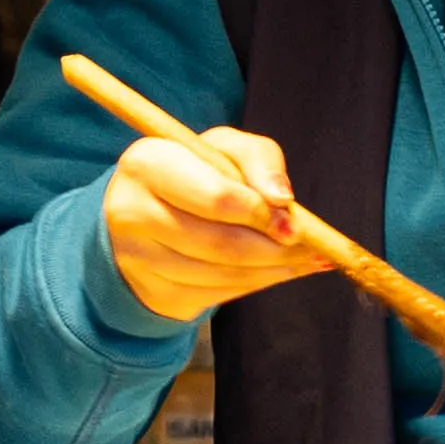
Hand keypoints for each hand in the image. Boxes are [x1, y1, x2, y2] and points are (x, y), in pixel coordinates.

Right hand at [104, 124, 313, 322]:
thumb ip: (258, 159)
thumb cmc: (194, 172)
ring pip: (221, 275)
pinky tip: (274, 271)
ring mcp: (136, 259)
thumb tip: (282, 198)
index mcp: (147, 163)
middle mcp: (131, 212)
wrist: (143, 210)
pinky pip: (215, 295)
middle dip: (276, 250)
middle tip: (313, 249)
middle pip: (221, 244)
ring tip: (305, 260)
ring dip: (273, 271)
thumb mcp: (223, 148)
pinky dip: (253, 285)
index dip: (261, 214)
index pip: (216, 198)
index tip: (295, 224)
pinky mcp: (151, 291)